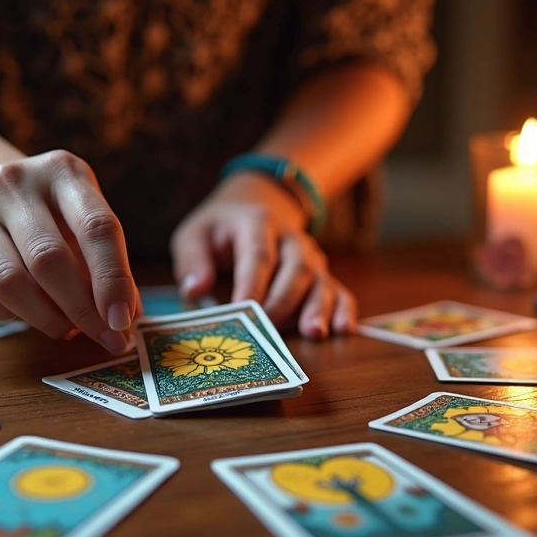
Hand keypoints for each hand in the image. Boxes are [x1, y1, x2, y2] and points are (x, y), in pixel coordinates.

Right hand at [0, 150, 139, 354]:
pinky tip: (25, 316)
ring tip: (66, 328)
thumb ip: (110, 264)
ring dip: (45, 318)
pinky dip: (5, 317)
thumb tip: (128, 319)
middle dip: (81, 309)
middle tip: (102, 337)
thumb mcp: (86, 220)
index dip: (113, 280)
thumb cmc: (53, 215)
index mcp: (62, 171)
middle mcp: (14, 184)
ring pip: (10, 282)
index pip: (96, 228)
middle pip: (49, 259)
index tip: (123, 323)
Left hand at [170, 172, 357, 338]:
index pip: (258, 255)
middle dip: (284, 301)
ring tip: (314, 333)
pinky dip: (343, 309)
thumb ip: (192, 260)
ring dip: (318, 307)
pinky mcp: (320, 274)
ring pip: (320, 279)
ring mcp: (310, 256)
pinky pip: (338, 289)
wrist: (255, 203)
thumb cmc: (220, 228)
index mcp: (257, 223)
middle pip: (296, 268)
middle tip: (268, 329)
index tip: (242, 310)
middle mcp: (290, 238)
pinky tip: (344, 329)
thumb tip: (194, 291)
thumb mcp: (194, 234)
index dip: (252, 283)